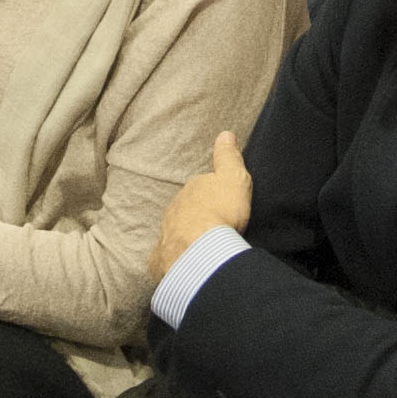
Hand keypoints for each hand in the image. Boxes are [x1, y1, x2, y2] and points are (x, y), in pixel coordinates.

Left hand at [147, 131, 253, 282]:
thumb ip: (228, 157)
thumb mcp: (234, 179)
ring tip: (203, 246)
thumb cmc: (221, 212)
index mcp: (193, 189)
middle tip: (214, 226)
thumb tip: (225, 133)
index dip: (212, 194)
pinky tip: (185, 264)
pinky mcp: (162, 259)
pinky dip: (176, 258)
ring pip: (177, 231)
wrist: (200, 249)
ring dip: (187, 236)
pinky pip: (169, 256)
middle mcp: (175, 208)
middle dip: (197, 215)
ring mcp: (166, 233)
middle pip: (187, 209)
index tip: (221, 202)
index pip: (201, 187)